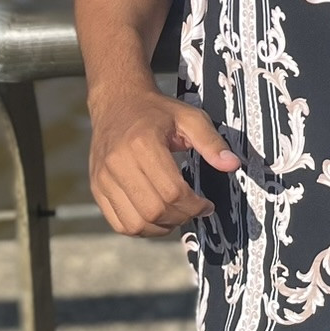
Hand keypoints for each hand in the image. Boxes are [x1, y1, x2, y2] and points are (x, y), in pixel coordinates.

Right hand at [89, 87, 239, 236]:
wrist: (117, 102)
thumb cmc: (156, 111)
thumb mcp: (189, 117)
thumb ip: (211, 142)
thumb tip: (232, 164)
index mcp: (143, 144)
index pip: (172, 192)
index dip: (194, 205)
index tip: (206, 204)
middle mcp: (118, 163)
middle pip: (154, 211)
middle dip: (181, 217)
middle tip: (193, 210)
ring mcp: (103, 178)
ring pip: (135, 223)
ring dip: (161, 228)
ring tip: (175, 214)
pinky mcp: (97, 187)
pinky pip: (118, 223)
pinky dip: (140, 228)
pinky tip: (155, 216)